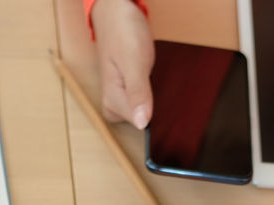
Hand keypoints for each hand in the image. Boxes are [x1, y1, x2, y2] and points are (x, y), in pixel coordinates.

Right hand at [90, 0, 154, 127]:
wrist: (117, 11)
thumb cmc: (123, 32)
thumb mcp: (133, 62)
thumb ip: (137, 93)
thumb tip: (141, 124)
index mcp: (111, 102)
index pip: (141, 125)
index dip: (156, 114)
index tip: (162, 98)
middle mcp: (114, 104)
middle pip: (143, 121)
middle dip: (157, 107)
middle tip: (158, 83)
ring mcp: (122, 97)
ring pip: (145, 112)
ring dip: (157, 101)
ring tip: (157, 80)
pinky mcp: (129, 90)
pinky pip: (146, 101)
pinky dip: (154, 95)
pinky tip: (158, 84)